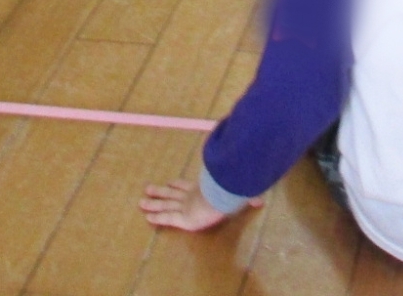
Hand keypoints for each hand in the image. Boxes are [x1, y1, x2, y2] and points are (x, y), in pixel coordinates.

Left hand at [139, 179, 253, 231]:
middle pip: (171, 194)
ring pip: (165, 204)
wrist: (223, 196)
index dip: (177, 185)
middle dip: (160, 192)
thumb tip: (262, 200)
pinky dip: (157, 217)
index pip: (186, 187)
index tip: (169, 182)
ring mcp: (184, 205)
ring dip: (153, 203)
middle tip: (147, 189)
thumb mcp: (240, 196)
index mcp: (201, 190)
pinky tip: (147, 217)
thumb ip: (249, 198)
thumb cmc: (230, 193)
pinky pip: (166, 218)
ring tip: (140, 202)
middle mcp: (190, 196)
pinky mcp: (181, 217)